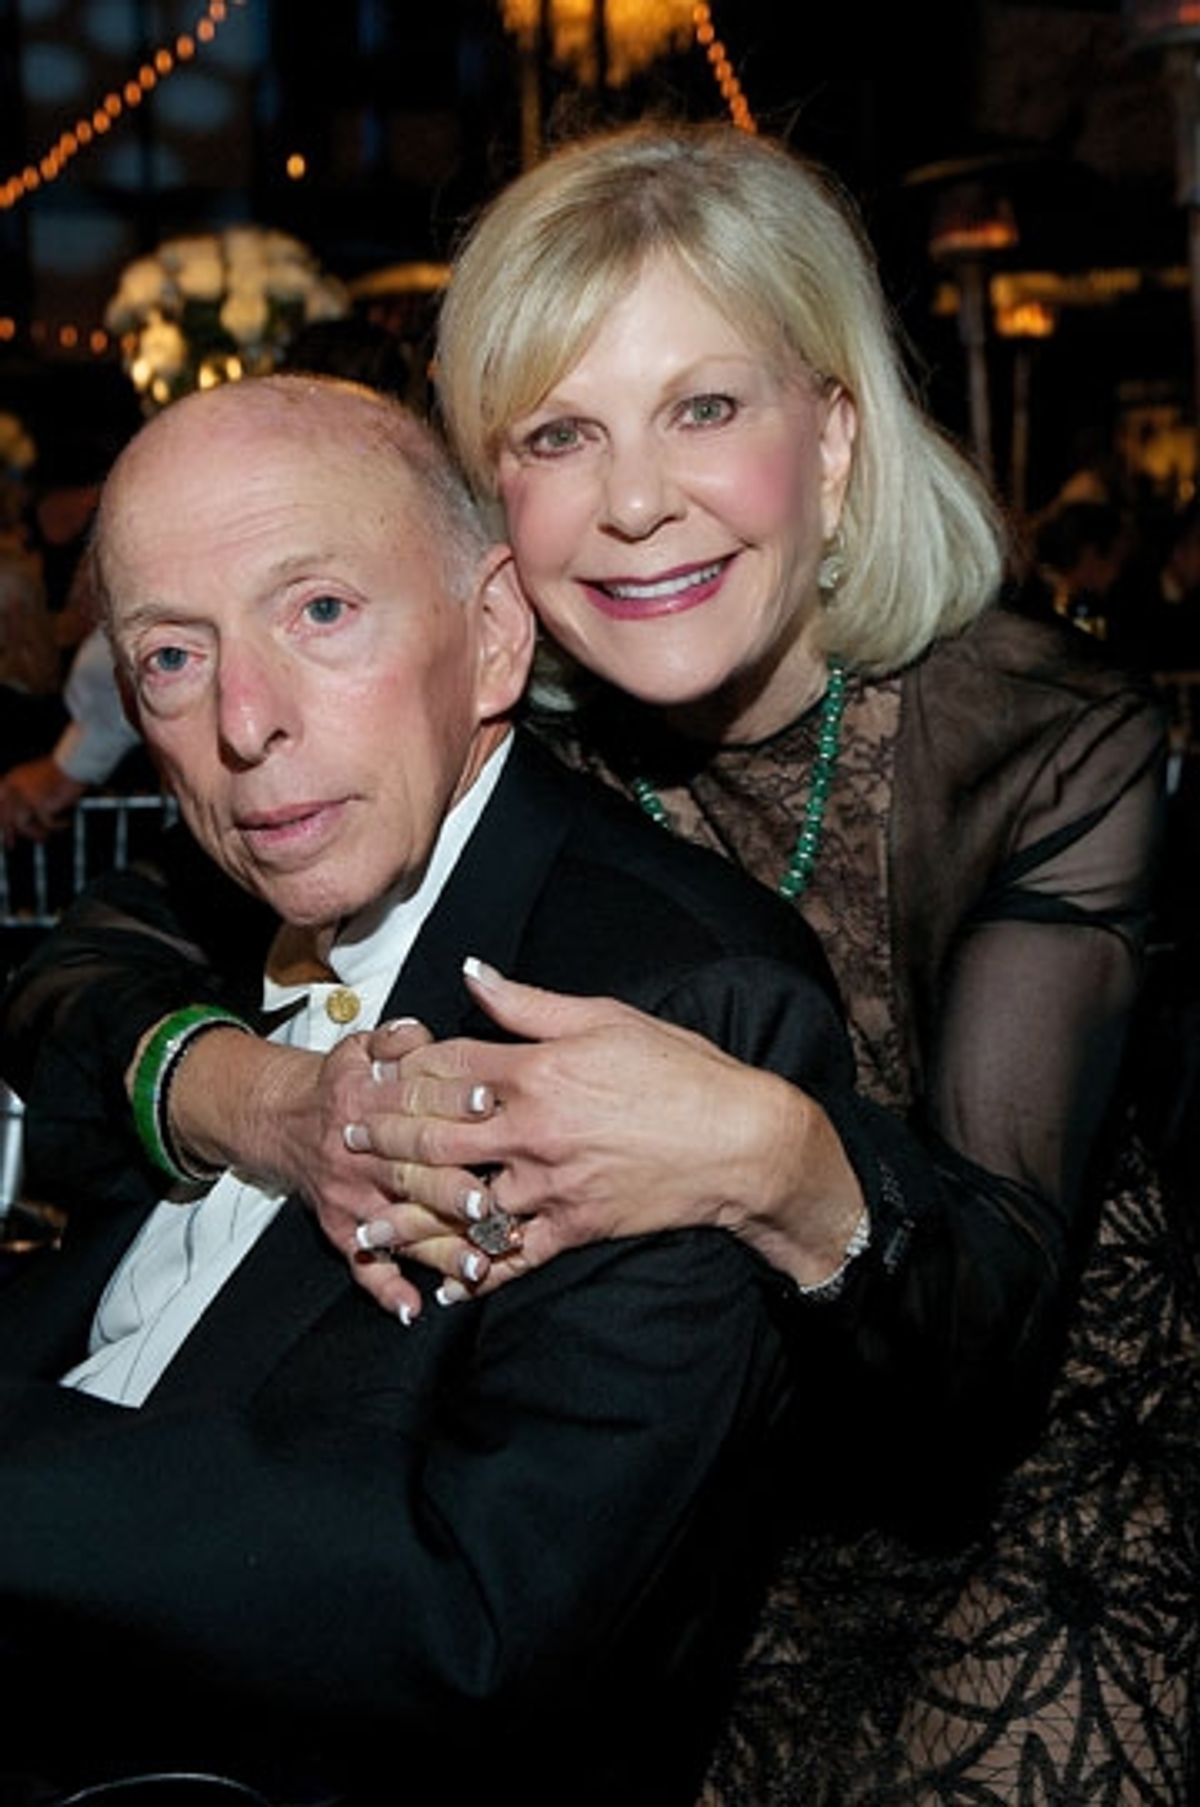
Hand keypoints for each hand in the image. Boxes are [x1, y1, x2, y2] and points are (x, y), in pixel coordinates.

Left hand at [0, 758, 84, 845]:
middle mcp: (14, 787)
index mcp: (12, 779)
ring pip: (22, 824)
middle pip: (5, 816)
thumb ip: (25, 795)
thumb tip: (21, 818)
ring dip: (35, 833)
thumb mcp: (36, 782)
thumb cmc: (61, 772)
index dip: (0, 820)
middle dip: (7, 833)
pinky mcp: (40, 803)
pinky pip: (47, 823)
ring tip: (45, 837)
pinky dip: (57, 825)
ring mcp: (26, 796)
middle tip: (9, 846)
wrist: (74, 764)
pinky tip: (67, 823)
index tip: (2, 833)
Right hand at [159, 1020, 462, 1324]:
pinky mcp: (342, 1229)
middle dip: (449, 1189)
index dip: (450, 1102)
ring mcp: (351, 1198)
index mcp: (368, 1102)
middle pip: (408, 1172)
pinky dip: (386, 1290)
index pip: (413, 1102)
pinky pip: (363, 1266)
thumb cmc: (343, 1083)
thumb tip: (415, 1033)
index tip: (487, 1106)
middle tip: (488, 1203)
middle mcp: (359, 1154)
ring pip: (397, 1227)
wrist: (284, 1120)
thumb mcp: (364, 1047)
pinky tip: (411, 1307)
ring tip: (476, 1266)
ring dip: (436, 1250)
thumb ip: (396, 1038)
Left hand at [340, 959, 863, 1299]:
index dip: (398, 1069)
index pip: (447, 1069)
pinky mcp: (574, 1227)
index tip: (364, 1072)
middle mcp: (534, 1130)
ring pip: (463, 1203)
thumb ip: (529, 1003)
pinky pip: (514, 1256)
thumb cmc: (680, 1070)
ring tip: (365, 1226)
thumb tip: (471, 972)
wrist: (741, 1142)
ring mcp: (551, 1184)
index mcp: (539, 1071)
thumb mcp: (606, 1018)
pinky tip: (445, 1288)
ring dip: (410, 1218)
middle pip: (437, 1138)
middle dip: (386, 1140)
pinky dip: (477, 1275)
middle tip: (347, 1142)